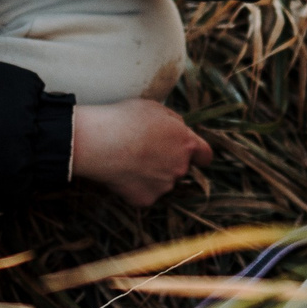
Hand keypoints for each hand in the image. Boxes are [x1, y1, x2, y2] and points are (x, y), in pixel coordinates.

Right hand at [72, 99, 212, 206]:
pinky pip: (143, 193)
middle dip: (167, 162)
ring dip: (151, 175)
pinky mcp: (146, 199)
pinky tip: (121, 173)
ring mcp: (164, 186)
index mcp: (186, 143)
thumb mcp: (154, 108)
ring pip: (162, 182)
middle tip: (144, 151)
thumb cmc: (126, 119)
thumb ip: (173, 121)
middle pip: (180, 168)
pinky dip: (135, 187)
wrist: (101, 143)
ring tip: (128, 160)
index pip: (205, 155)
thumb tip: (178, 128)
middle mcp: (180, 167)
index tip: (188, 153)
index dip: (197, 154)